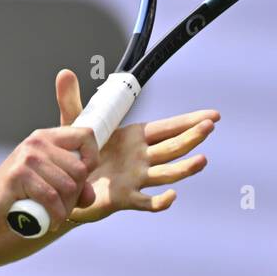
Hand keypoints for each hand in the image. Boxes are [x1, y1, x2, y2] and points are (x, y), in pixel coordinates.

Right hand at [0, 122, 99, 237]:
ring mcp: (26, 158)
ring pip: (68, 186)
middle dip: (76, 196)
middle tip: (61, 208)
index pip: (86, 135)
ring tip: (53, 215)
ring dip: (65, 209)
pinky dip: (54, 215)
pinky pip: (51, 197)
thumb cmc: (17, 198)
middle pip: (80, 169)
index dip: (92, 159)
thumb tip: (90, 194)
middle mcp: (36, 143)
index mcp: (44, 138)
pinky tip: (48, 222)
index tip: (81, 179)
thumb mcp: (50, 188)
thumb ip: (74, 189)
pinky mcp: (18, 175)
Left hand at [54, 69, 217, 224]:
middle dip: (191, 137)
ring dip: (185, 168)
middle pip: (172, 147)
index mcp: (134, 138)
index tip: (212, 116)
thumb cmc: (75, 156)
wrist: (64, 188)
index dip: (189, 121)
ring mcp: (136, 179)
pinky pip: (147, 202)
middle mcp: (141, 158)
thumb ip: (71, 100)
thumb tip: (65, 72)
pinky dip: (161, 202)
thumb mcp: (73, 126)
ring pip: (166, 173)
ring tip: (202, 159)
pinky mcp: (125, 199)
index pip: (167, 128)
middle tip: (210, 126)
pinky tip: (172, 197)